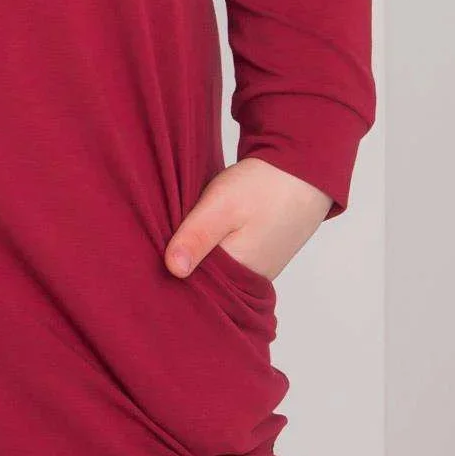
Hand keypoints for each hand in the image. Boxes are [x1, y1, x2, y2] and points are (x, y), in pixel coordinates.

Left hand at [165, 157, 333, 284]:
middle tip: (160, 235)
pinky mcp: (258, 255)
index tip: (151, 249)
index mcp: (238, 273)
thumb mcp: (221, 206)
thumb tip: (173, 270)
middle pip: (204, 278)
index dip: (168, 269)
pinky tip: (204, 231)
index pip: (192, 284)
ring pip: (216, 267)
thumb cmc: (264, 187)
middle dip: (182, 261)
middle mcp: (249, 278)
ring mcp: (257, 268)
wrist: (303, 171)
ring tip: (180, 231)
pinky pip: (229, 258)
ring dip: (199, 252)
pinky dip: (215, 247)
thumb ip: (197, 237)